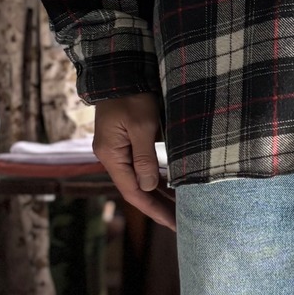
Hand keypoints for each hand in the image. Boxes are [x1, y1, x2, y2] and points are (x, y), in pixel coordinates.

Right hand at [93, 94, 176, 228]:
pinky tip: (170, 186)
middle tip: (182, 223)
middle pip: (136, 189)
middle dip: (158, 206)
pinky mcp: (125, 141)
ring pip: (139, 179)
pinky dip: (156, 178)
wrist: (120, 71)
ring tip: (180, 209)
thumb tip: (149, 187)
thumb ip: (145, 158)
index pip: (133, 192)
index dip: (154, 210)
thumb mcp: (142, 125)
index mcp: (111, 155)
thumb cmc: (132, 95)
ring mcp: (117, 149)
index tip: (174, 224)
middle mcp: (112, 156)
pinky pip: (141, 167)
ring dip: (158, 194)